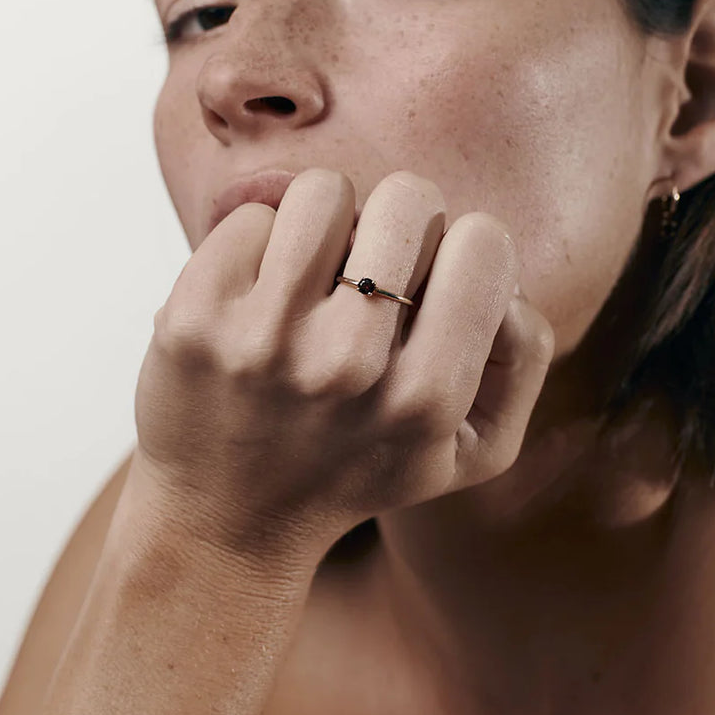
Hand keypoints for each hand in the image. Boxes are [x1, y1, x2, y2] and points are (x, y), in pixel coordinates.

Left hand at [132, 169, 553, 562]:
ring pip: (323, 191)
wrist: (225, 523)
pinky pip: (250, 218)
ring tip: (316, 278)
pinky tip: (257, 301)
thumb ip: (522, 357)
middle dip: (400, 222)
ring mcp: (260, 340)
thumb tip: (503, 276)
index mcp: (425, 399)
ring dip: (328, 224)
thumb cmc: (358, 468)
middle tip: (373, 272)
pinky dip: (262, 246)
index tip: (434, 284)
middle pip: (408, 197)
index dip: (464, 249)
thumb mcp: (473, 449)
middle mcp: (344, 366)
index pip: (484, 240)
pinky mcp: (192, 318)